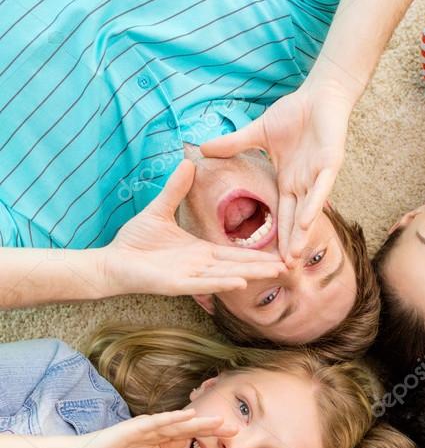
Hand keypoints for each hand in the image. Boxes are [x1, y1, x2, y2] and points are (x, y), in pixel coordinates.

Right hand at [65, 410, 235, 447]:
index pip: (190, 436)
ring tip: (220, 421)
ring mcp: (144, 427)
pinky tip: (189, 416)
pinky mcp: (132, 429)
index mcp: (158, 439)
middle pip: (189, 427)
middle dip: (212, 428)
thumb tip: (183, 442)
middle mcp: (154, 429)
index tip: (231, 438)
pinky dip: (173, 419)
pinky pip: (156, 423)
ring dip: (199, 422)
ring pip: (176, 423)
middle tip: (236, 428)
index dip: (210, 436)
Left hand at [102, 160, 285, 296]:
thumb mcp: (159, 210)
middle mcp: (199, 267)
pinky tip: (239, 282)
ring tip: (274, 272)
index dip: (257, 252)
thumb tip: (188, 163)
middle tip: (290, 265)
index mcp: (200, 251)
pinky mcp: (175, 285)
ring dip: (249, 274)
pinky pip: (201, 284)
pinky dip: (220, 283)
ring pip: (225, 276)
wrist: (112, 260)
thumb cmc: (134, 242)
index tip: (279, 250)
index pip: (234, 252)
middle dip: (263, 265)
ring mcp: (189, 278)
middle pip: (238, 265)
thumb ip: (176, 190)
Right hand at [200, 79, 353, 264]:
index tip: (264, 257)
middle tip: (281, 270)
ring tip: (293, 256)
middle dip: (288, 244)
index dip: (274, 235)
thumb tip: (203, 149)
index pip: (280, 214)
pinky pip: (322, 188)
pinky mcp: (331, 163)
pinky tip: (306, 222)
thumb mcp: (257, 132)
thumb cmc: (294, 113)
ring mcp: (318, 176)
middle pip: (295, 220)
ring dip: (301, 232)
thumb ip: (233, 144)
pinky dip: (314, 204)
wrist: (319, 94)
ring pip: (309, 210)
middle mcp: (303, 184)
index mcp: (288, 181)